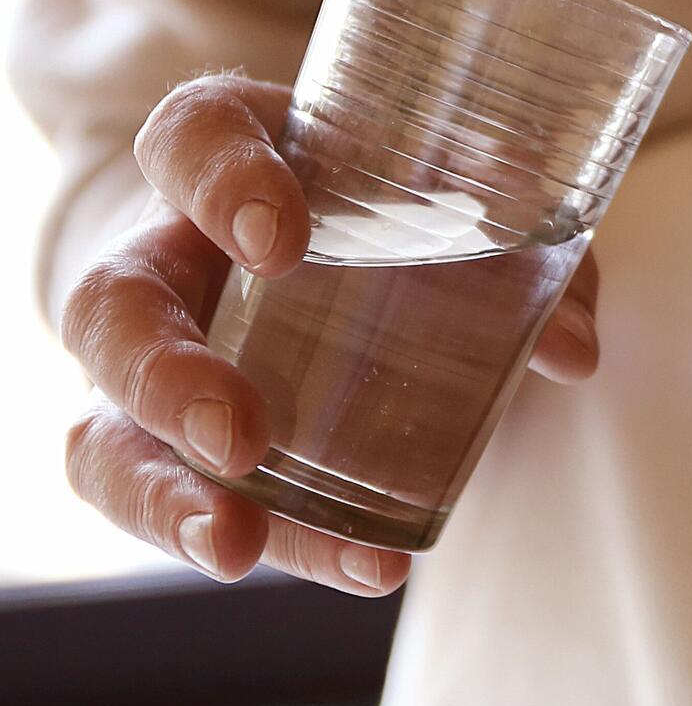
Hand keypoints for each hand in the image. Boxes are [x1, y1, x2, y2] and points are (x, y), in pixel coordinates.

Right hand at [58, 75, 602, 593]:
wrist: (362, 241)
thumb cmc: (405, 193)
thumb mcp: (466, 188)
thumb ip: (522, 237)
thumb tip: (571, 349)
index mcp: (234, 156)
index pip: (191, 139)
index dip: (215, 180)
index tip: (277, 236)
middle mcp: (169, 259)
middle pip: (111, 310)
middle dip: (165, 379)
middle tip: (239, 437)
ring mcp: (158, 367)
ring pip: (106, 436)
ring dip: (166, 500)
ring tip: (237, 545)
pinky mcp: (183, 452)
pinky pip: (188, 506)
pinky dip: (282, 542)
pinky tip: (367, 566)